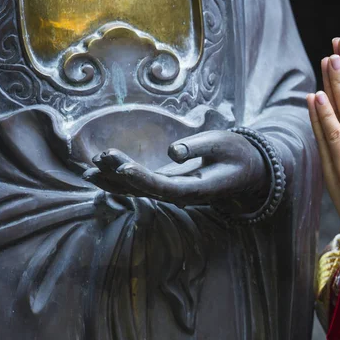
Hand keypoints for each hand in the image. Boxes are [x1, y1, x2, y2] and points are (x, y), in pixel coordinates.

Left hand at [83, 130, 267, 207]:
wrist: (249, 170)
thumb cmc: (238, 154)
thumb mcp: (223, 144)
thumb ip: (198, 148)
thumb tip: (171, 153)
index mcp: (197, 189)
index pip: (164, 187)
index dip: (141, 178)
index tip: (121, 166)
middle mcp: (182, 195)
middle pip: (145, 191)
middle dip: (120, 177)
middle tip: (98, 161)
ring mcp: (175, 192)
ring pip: (140, 191)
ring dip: (115, 181)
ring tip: (89, 170)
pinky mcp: (170, 184)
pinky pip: (143, 184)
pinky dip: (123, 178)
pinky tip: (103, 171)